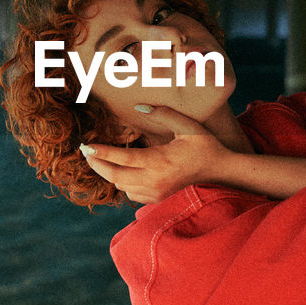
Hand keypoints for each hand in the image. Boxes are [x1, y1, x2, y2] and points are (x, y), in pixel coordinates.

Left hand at [80, 107, 227, 203]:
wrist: (219, 170)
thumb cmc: (204, 144)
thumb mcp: (187, 125)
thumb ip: (163, 113)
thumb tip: (139, 106)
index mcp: (160, 160)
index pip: (123, 158)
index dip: (102, 152)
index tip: (87, 146)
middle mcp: (155, 179)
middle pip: (115, 176)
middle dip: (97, 164)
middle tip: (86, 152)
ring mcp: (155, 191)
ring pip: (120, 185)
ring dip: (109, 172)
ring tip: (101, 158)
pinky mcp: (157, 198)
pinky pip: (130, 192)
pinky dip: (122, 181)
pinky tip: (122, 168)